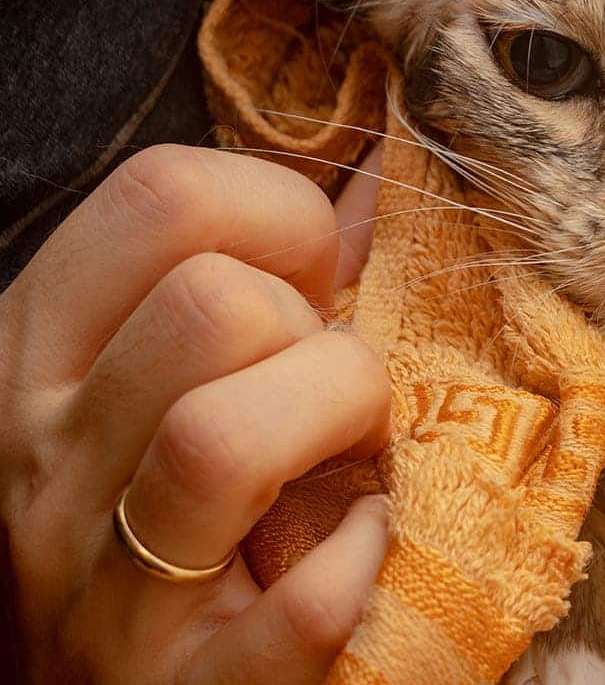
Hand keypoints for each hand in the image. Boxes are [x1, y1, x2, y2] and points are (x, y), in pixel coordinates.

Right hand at [0, 144, 387, 683]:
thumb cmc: (144, 512)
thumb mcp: (154, 375)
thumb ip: (267, 270)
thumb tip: (388, 172)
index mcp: (38, 353)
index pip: (162, 194)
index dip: (282, 215)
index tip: (313, 281)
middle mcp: (43, 462)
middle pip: (212, 307)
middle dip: (320, 331)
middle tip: (331, 388)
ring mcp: (104, 590)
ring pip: (226, 439)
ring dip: (339, 423)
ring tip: (352, 456)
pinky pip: (298, 611)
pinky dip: (358, 565)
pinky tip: (364, 546)